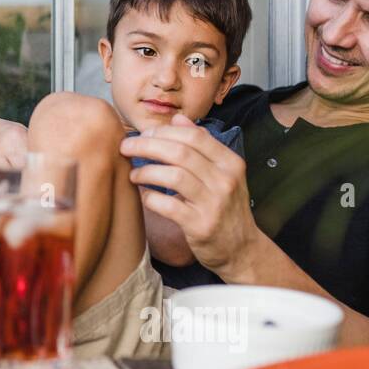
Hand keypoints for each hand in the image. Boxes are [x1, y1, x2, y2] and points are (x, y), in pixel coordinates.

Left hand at [118, 112, 257, 275]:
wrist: (242, 249)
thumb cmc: (225, 207)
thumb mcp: (222, 173)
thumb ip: (201, 145)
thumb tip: (177, 119)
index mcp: (230, 162)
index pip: (194, 136)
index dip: (163, 132)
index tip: (143, 134)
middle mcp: (225, 180)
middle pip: (179, 152)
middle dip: (146, 146)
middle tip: (126, 147)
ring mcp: (214, 204)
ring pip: (172, 176)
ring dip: (146, 172)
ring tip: (134, 174)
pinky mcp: (200, 226)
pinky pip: (168, 205)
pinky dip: (150, 197)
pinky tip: (143, 195)